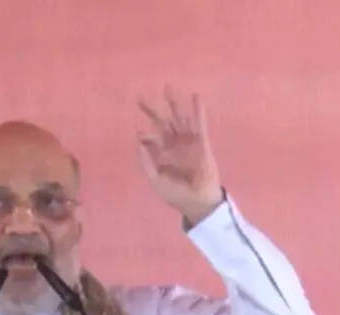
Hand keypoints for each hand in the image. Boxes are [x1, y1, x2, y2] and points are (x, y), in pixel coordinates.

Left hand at [137, 87, 224, 226]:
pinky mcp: (201, 142)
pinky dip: (198, 110)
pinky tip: (195, 97)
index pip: (150, 138)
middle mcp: (173, 144)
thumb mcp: (156, 180)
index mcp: (161, 154)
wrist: (197, 202)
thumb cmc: (176, 194)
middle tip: (139, 98)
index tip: (141, 133)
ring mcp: (187, 142)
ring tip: (167, 87)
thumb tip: (138, 141)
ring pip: (179, 118)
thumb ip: (146, 162)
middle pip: (161, 122)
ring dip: (173, 103)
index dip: (145, 134)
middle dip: (151, 110)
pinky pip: (199, 123)